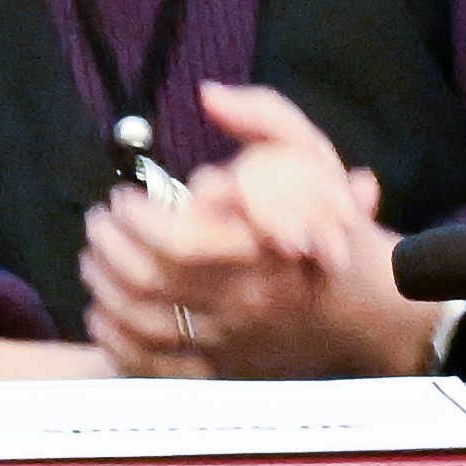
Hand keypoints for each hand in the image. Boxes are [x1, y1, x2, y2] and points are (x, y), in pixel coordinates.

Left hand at [77, 83, 423, 378]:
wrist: (372, 305)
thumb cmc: (333, 223)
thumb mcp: (312, 155)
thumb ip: (265, 117)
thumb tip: (209, 95)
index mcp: (261, 247)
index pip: (176, 241)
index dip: (135, 217)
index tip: (125, 197)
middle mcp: (245, 298)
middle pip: (149, 280)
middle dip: (109, 245)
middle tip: (99, 222)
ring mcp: (234, 340)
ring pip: (144, 321)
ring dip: (104, 286)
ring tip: (94, 259)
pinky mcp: (227, 369)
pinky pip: (157, 367)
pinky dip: (118, 342)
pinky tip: (102, 314)